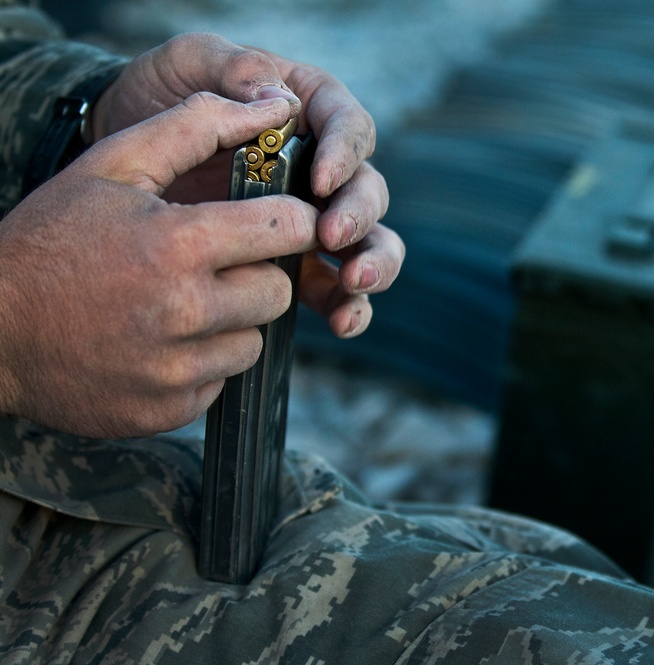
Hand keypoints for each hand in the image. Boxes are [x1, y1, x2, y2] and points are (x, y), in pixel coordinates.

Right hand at [0, 93, 317, 437]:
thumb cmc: (51, 239)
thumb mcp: (112, 165)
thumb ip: (196, 127)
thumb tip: (275, 106)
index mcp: (179, 243)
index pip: (290, 228)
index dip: (290, 221)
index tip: (274, 222)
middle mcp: (185, 311)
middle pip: (277, 292)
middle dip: (254, 275)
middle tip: (210, 266)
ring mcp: (176, 369)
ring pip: (253, 342)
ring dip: (229, 323)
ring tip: (176, 305)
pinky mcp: (168, 409)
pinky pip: (220, 381)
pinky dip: (199, 363)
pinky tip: (156, 343)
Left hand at [91, 33, 401, 338]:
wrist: (116, 151)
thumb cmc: (156, 94)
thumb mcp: (188, 65)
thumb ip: (233, 70)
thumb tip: (281, 104)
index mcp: (311, 110)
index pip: (349, 128)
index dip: (344, 155)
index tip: (319, 181)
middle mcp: (323, 167)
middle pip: (368, 191)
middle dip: (359, 216)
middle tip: (331, 237)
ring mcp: (313, 218)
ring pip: (368, 244)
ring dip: (371, 266)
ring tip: (352, 286)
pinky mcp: (296, 262)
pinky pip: (336, 289)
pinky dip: (347, 307)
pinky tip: (340, 324)